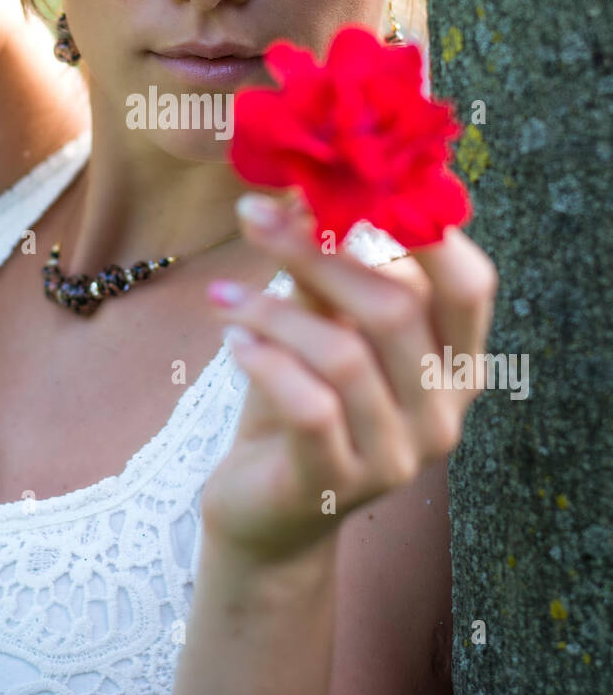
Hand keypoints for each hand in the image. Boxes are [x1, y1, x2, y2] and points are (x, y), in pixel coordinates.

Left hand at [201, 193, 497, 567]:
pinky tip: (233, 339)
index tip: (354, 181)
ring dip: (275, 309)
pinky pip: (308, 407)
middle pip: (396, 309)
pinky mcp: (338, 484)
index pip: (469, 286)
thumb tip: (309, 192)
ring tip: (224, 294)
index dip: (423, 229)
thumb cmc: (300, 404)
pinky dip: (265, 361)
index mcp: (455, 365)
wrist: (266, 512)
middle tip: (254, 216)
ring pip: (344, 355)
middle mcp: (442, 413)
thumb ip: (330, 274)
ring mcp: (397, 455)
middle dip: (319, 252)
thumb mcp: (324, 331)